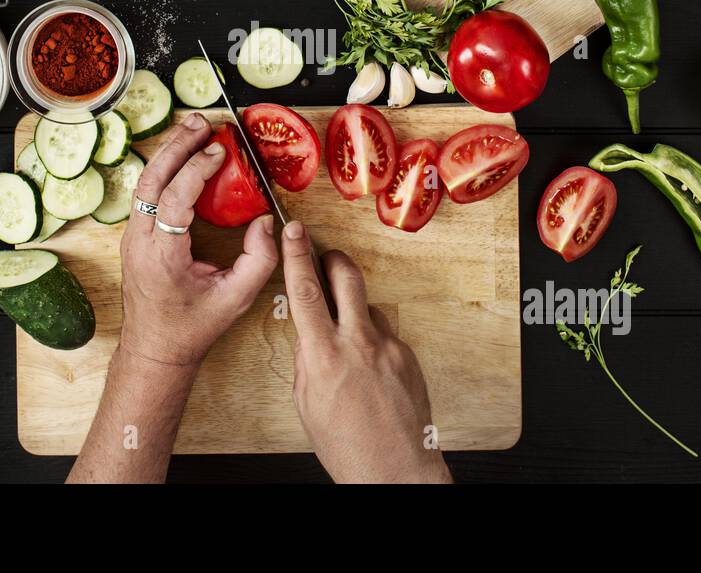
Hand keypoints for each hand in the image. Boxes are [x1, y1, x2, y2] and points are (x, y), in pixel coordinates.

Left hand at [118, 111, 278, 367]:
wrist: (155, 348)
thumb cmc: (193, 327)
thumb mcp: (235, 300)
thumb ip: (259, 261)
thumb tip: (264, 223)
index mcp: (162, 257)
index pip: (174, 200)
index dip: (195, 171)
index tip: (219, 152)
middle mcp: (140, 242)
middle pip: (152, 180)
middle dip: (177, 146)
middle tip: (203, 123)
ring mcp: (132, 237)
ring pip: (145, 182)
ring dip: (169, 152)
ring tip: (193, 128)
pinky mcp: (134, 234)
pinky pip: (147, 192)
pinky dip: (165, 168)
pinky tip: (182, 153)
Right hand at [278, 220, 451, 483]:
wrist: (394, 470)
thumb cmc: (345, 445)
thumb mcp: (306, 402)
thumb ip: (306, 359)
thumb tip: (307, 333)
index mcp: (324, 356)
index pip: (305, 291)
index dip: (296, 256)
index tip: (293, 230)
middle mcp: (358, 344)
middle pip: (346, 276)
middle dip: (333, 259)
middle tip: (324, 258)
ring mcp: (388, 347)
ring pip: (367, 307)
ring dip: (354, 313)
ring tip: (348, 347)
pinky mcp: (407, 355)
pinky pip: (384, 334)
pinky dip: (372, 343)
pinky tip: (369, 371)